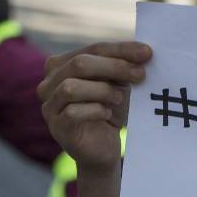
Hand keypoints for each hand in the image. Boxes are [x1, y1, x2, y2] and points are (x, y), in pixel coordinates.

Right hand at [39, 41, 151, 172]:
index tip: (147, 53)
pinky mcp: (56, 125)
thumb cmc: (109, 111)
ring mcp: (49, 104)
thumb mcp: (117, 85)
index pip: (94, 49)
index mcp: (63, 64)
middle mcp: (50, 82)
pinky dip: (94, 110)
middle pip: (80, 64)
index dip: (121, 50)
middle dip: (114, 67)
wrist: (103, 148)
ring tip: (118, 99)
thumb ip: (124, 66)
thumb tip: (144, 51)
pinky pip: (72, 112)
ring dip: (101, 90)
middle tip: (141, 75)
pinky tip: (107, 114)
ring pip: (70, 87)